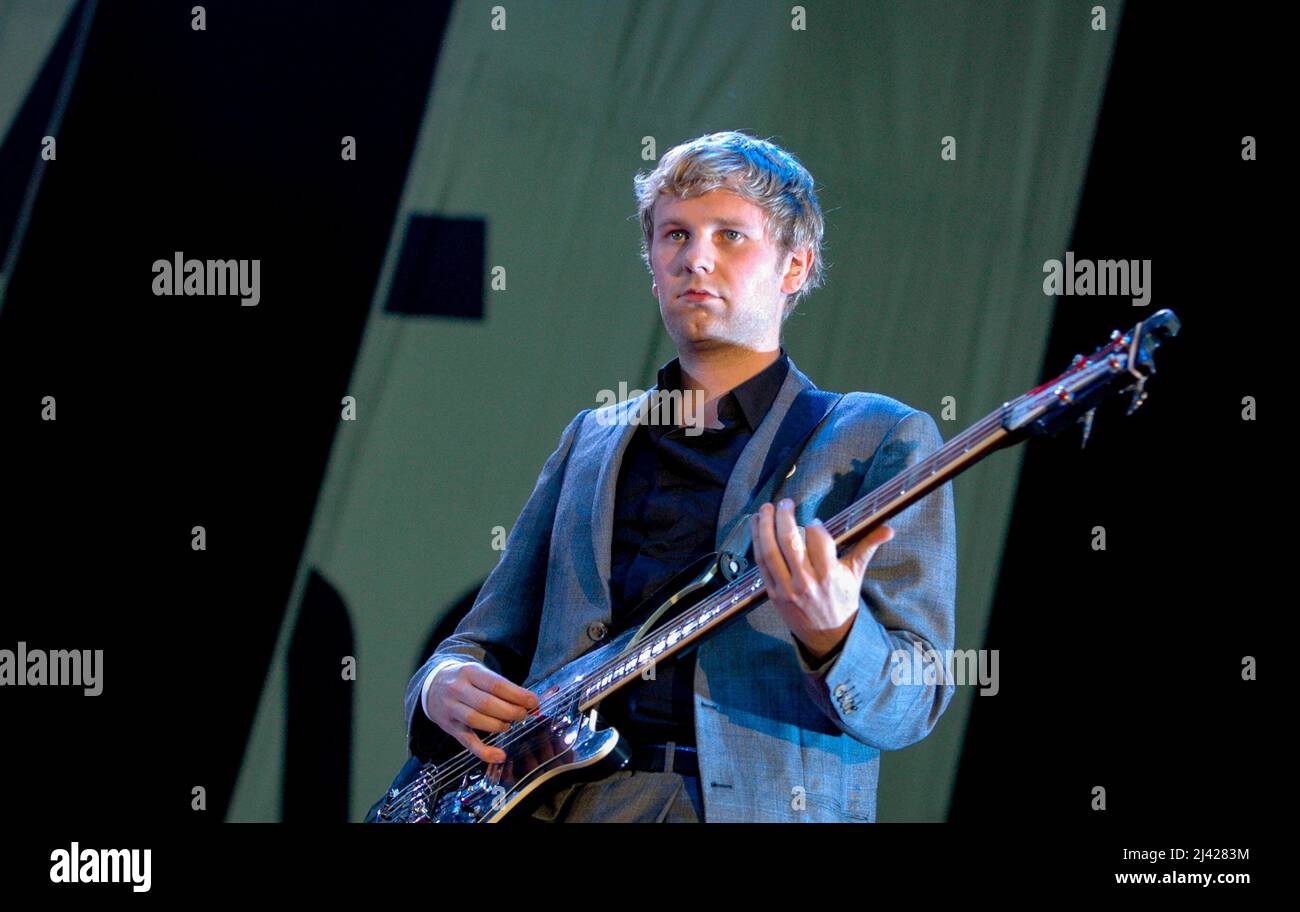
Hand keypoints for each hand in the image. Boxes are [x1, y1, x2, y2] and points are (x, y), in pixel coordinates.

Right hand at [425, 662, 539, 763]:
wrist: (432, 685)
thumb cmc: (465, 680)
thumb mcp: (480, 673)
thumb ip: (503, 687)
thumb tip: (531, 703)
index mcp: (469, 672)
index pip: (496, 685)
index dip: (517, 695)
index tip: (533, 702)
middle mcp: (457, 690)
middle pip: (487, 704)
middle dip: (510, 711)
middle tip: (523, 715)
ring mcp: (451, 709)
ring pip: (476, 721)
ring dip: (499, 725)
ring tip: (508, 725)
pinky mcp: (450, 728)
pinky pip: (467, 742)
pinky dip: (484, 752)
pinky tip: (499, 755)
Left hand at [751, 499, 894, 662]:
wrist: (827, 636)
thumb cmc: (842, 600)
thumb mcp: (856, 574)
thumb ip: (868, 547)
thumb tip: (889, 528)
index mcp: (829, 575)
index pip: (818, 541)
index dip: (815, 526)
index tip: (815, 521)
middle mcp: (806, 581)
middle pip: (789, 542)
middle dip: (784, 517)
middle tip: (785, 503)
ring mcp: (786, 588)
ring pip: (770, 551)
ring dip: (765, 526)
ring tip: (765, 508)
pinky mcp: (772, 593)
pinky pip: (761, 563)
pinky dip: (756, 542)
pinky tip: (756, 525)